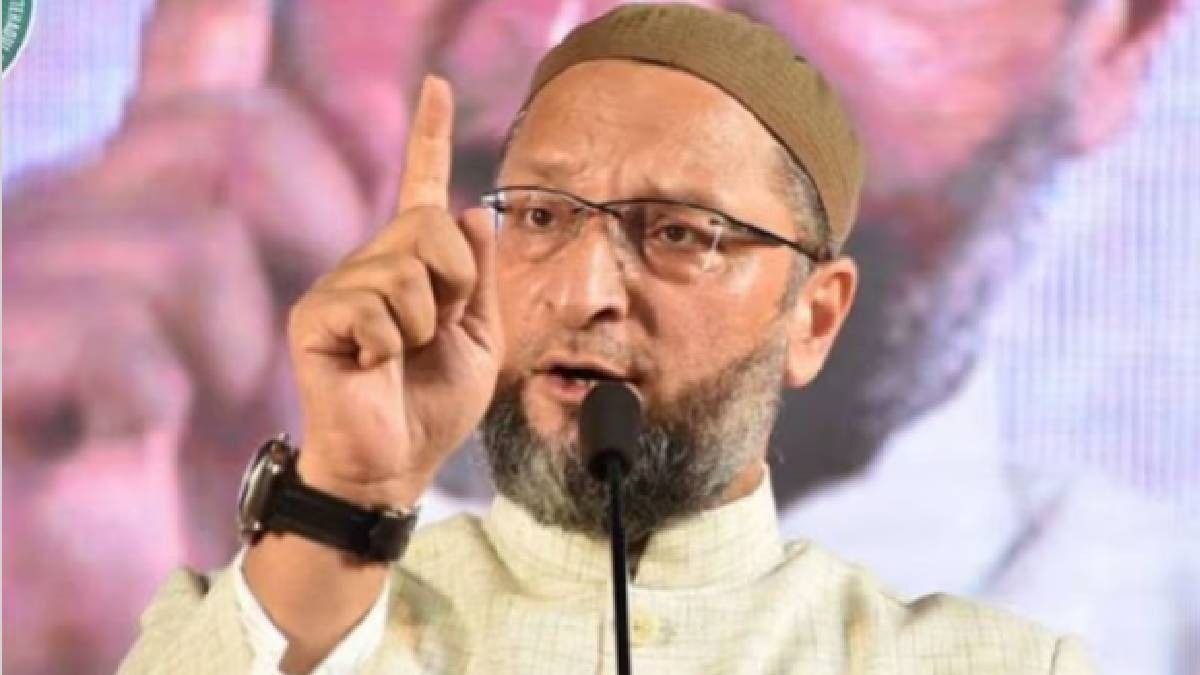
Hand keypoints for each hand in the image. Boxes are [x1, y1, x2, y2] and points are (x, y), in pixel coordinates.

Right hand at [287, 76, 503, 507]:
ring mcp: (339, 287)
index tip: (437, 84)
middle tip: (437, 331)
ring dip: (425, 324)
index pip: (420, 185)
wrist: (395, 462)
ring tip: (403, 355)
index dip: (429, 134)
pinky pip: (377, 306)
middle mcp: (371, 263)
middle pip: (429, 225)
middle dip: (456, 285)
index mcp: (413, 264)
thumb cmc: (433, 402)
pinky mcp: (315, 317)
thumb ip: (480, 275)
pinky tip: (372, 366)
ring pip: (408, 269)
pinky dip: (392, 345)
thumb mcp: (480, 335)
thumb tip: (466, 210)